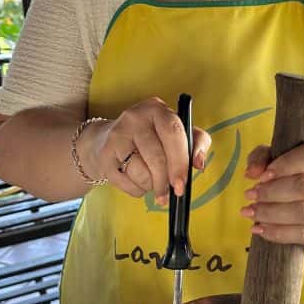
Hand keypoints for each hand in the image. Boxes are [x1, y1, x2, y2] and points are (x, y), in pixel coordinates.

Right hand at [80, 97, 210, 201]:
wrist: (108, 139)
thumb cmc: (151, 137)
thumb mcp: (177, 132)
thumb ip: (196, 142)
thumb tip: (199, 162)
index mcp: (157, 109)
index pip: (173, 133)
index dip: (180, 161)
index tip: (182, 182)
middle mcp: (135, 118)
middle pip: (156, 156)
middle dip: (165, 180)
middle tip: (171, 194)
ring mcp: (117, 135)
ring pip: (141, 172)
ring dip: (151, 185)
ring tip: (153, 181)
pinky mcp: (105, 155)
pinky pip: (126, 182)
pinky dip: (137, 189)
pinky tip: (137, 180)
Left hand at [240, 139, 303, 246]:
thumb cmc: (293, 173)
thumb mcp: (277, 158)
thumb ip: (262, 158)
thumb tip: (252, 172)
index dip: (286, 164)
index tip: (262, 176)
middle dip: (273, 192)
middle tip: (250, 195)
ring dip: (273, 213)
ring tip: (252, 212)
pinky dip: (280, 233)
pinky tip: (260, 228)